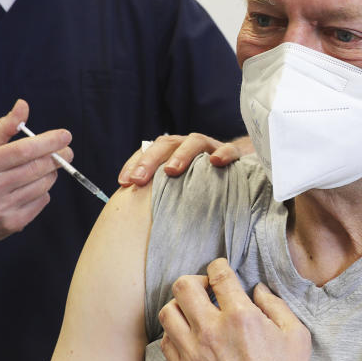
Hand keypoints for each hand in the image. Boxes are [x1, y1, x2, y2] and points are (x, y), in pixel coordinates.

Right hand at [0, 99, 72, 246]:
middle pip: (36, 168)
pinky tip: (32, 187)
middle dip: (58, 157)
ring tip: (44, 167)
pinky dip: (43, 191)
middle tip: (67, 150)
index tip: (65, 135)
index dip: (47, 142)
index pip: (21, 151)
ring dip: (50, 173)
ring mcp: (1, 210)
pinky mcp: (11, 225)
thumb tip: (23, 105)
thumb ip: (3, 128)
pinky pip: (41, 202)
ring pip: (42, 186)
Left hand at [118, 134, 251, 186]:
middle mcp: (188, 146)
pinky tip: (216, 162)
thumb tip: (135, 218)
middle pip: (166, 144)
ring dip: (181, 155)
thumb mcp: (178, 187)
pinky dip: (222, 154)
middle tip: (138, 179)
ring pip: (195, 142)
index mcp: (171, 152)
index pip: (149, 150)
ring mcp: (210, 148)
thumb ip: (161, 193)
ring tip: (171, 171)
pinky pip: (229, 150)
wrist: (237, 170)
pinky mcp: (233, 154)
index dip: (134, 164)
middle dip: (150, 160)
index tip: (124, 182)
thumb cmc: (201, 183)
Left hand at [158, 258, 310, 360]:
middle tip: (205, 288)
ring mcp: (194, 353)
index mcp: (240, 317)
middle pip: (184, 286)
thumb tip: (257, 288)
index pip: (218, 275)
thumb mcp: (295, 335)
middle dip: (195, 280)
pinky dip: (174, 333)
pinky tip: (188, 336)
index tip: (220, 269)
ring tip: (193, 311)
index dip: (218, 266)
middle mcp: (211, 331)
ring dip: (180, 306)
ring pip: (168, 312)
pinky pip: (166, 342)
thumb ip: (275, 304)